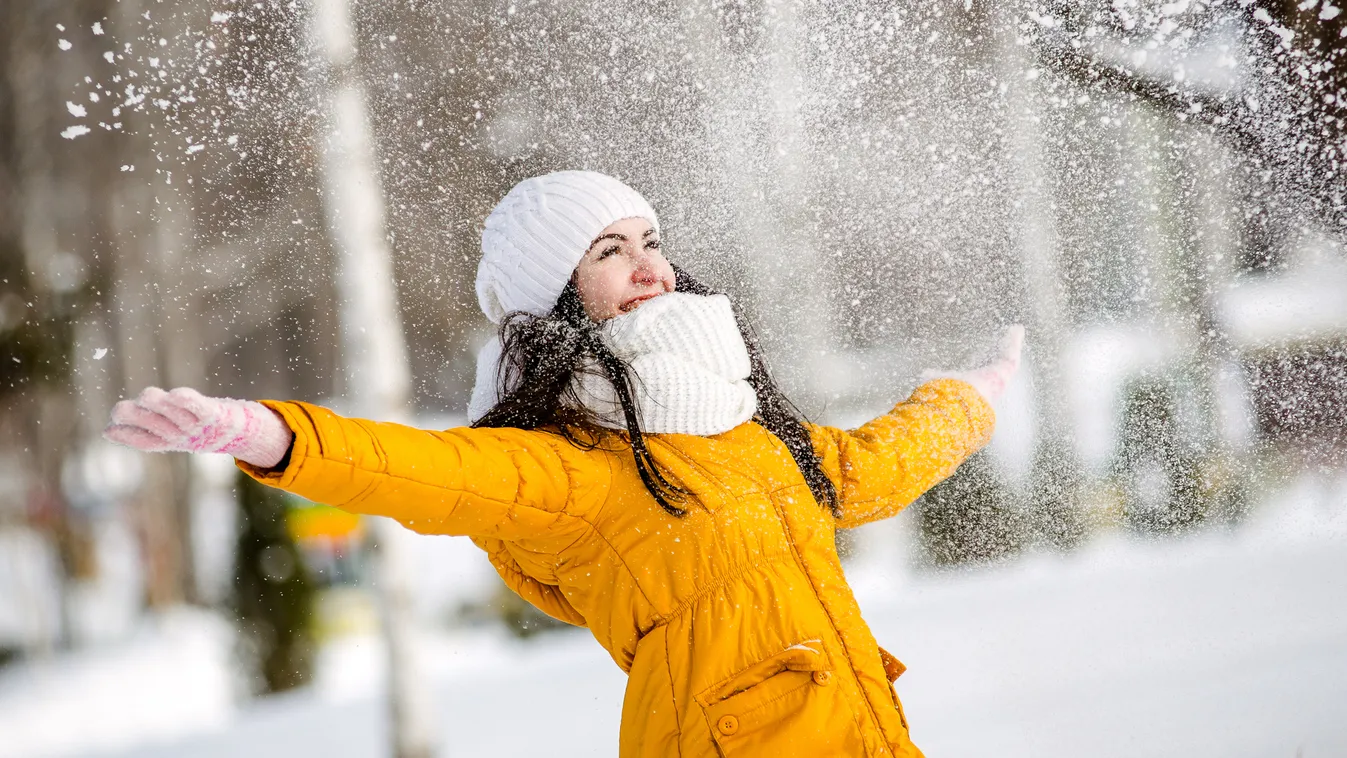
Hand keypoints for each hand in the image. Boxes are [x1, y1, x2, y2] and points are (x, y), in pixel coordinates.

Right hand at [104, 387, 294, 468]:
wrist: (243, 433)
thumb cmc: (201, 430)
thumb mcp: (170, 434)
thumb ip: (142, 430)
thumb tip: (106, 431)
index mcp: (166, 440)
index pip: (138, 439)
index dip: (121, 433)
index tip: (110, 428)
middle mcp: (177, 435)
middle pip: (142, 419)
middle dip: (129, 411)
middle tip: (133, 410)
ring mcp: (194, 424)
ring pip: (161, 406)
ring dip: (153, 400)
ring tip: (155, 399)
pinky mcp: (211, 413)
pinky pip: (193, 404)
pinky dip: (182, 398)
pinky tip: (175, 395)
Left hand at [922, 325, 1024, 403]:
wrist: (965, 399)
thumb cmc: (951, 393)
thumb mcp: (939, 379)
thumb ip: (934, 375)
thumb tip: (925, 372)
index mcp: (975, 382)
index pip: (980, 368)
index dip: (981, 360)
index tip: (981, 353)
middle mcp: (989, 379)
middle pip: (996, 362)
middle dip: (999, 352)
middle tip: (1002, 341)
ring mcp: (1001, 374)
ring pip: (1007, 356)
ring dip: (1010, 344)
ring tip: (1014, 332)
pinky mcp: (1008, 367)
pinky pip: (1013, 350)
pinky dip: (1015, 340)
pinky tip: (1017, 329)